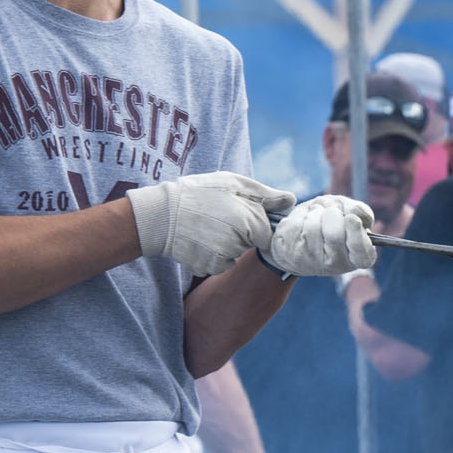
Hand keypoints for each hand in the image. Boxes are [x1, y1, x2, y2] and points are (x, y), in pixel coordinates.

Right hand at [127, 172, 290, 277]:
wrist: (160, 215)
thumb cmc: (199, 193)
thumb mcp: (233, 183)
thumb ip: (265, 194)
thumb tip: (291, 200)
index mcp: (250, 222)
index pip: (268, 232)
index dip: (257, 222)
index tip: (241, 213)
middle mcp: (240, 244)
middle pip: (252, 243)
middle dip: (243, 232)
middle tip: (221, 217)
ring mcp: (223, 259)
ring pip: (237, 253)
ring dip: (228, 243)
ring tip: (208, 226)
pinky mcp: (208, 268)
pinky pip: (221, 264)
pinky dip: (214, 255)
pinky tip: (201, 240)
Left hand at [270, 195, 379, 278]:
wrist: (305, 237)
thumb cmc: (334, 224)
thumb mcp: (352, 215)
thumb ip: (361, 212)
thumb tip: (356, 212)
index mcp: (359, 258)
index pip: (361, 251)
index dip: (356, 232)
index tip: (351, 218)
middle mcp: (336, 265)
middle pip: (334, 234)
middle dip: (332, 214)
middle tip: (331, 211)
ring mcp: (311, 262)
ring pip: (313, 227)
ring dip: (316, 212)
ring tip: (317, 215)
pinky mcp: (289, 253)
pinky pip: (295, 224)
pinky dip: (300, 214)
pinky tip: (303, 219)